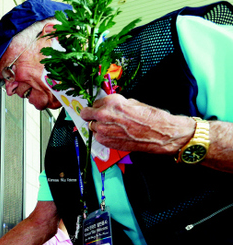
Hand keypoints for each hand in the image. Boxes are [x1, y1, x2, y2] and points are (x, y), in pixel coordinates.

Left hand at [80, 94, 194, 154]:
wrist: (159, 133)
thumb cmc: (149, 117)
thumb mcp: (131, 102)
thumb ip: (115, 104)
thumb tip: (108, 106)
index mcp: (110, 102)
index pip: (93, 103)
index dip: (99, 106)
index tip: (101, 108)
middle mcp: (103, 115)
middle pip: (86, 114)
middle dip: (92, 115)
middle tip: (98, 117)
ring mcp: (103, 130)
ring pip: (91, 127)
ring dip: (98, 126)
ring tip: (112, 127)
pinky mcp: (106, 142)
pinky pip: (98, 137)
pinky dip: (103, 136)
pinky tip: (115, 134)